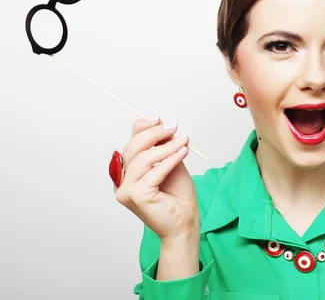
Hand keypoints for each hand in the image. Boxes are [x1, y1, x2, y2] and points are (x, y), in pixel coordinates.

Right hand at [114, 116, 199, 243]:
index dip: (142, 128)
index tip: (159, 119)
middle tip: (173, 127)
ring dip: (166, 147)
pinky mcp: (136, 197)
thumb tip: (161, 125)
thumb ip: (163, 148)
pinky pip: (154, 172)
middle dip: (154, 134)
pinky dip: (170, 160)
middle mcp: (122, 181)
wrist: (185, 222)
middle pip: (133, 148)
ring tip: (183, 141)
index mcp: (127, 172)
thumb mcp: (171, 164)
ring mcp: (126, 190)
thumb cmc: (178, 196)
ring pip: (143, 159)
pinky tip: (183, 152)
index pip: (130, 144)